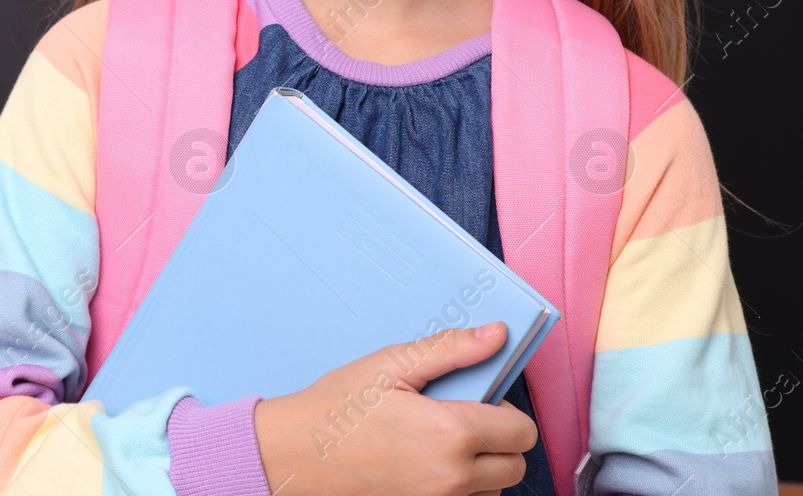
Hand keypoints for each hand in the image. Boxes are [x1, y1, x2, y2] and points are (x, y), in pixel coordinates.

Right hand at [251, 321, 536, 495]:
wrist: (293, 453)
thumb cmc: (337, 407)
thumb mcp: (390, 365)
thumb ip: (450, 349)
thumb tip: (496, 335)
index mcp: (451, 434)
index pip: (522, 431)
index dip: (506, 412)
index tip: (478, 402)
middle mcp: (452, 477)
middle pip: (515, 466)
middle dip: (498, 442)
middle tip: (459, 422)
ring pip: (493, 490)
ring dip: (481, 469)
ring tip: (438, 445)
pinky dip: (457, 488)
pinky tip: (425, 466)